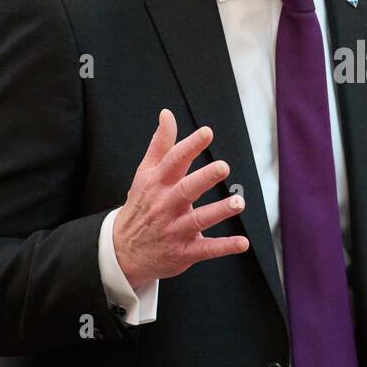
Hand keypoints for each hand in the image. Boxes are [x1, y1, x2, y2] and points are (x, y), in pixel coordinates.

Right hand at [113, 109, 248, 290]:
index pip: (173, 161)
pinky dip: (224, 246)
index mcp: (157, 183)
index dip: (190, 146)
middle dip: (204, 178)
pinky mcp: (184, 252)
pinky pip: (206, 249)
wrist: (123, 251)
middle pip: (185, 190)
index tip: (207, 133)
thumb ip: (160, 144)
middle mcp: (165, 205)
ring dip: (219, 211)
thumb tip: (167, 114)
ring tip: (238, 202)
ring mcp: (175, 229)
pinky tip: (242, 242)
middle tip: (223, 167)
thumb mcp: (145, 174)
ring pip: (198, 220)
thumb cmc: (141, 205)